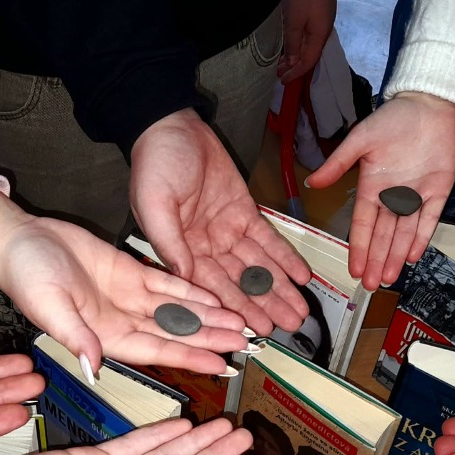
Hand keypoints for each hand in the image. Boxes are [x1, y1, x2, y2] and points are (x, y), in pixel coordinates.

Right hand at [0, 191, 248, 375]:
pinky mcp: (129, 272)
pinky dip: (191, 292)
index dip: (188, 356)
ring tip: (240, 322)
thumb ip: (75, 335)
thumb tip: (94, 365)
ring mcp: (128, 297)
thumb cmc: (25, 275)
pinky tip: (215, 297)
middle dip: (209, 338)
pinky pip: (167, 285)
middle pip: (174, 333)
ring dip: (207, 317)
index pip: (156, 350)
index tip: (219, 363)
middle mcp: (121, 321)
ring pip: (177, 311)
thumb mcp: (48, 306)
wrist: (18, 238)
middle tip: (244, 343)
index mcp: (104, 336)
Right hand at [130, 109, 310, 334]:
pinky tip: (301, 277)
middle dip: (263, 305)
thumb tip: (182, 276)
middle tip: (288, 327)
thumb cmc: (154, 163)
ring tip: (299, 311)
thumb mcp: (154, 203)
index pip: (208, 287)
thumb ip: (168, 241)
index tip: (251, 329)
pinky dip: (284, 258)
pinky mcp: (243, 212)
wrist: (172, 125)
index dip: (230, 308)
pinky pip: (267, 240)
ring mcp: (226, 231)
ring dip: (278, 289)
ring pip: (256, 267)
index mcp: (179, 251)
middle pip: (238, 283)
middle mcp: (204, 247)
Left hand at [278, 0, 336, 81]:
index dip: (295, 73)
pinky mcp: (318, 12)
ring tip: (281, 61)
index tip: (282, 81)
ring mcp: (322, 21)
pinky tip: (290, 43)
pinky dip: (298, 43)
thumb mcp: (293, 20)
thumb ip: (293, 43)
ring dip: (295, 54)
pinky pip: (308, 35)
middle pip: (309, 55)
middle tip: (278, 72)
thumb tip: (294, 63)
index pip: (308, 62)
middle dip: (294, 66)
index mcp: (320, 35)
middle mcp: (323, 31)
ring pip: (308, 45)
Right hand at [305, 93, 454, 289]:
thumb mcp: (360, 139)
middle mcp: (392, 196)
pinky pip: (429, 220)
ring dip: (396, 256)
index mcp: (372, 186)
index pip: (363, 225)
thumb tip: (312, 183)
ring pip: (404, 233)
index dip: (359, 248)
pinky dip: (422, 238)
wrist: (429, 105)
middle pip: (383, 236)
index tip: (354, 269)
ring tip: (388, 278)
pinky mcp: (438, 192)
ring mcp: (416, 196)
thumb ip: (338, 164)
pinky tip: (413, 256)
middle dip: (377, 261)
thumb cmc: (393, 118)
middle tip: (371, 286)